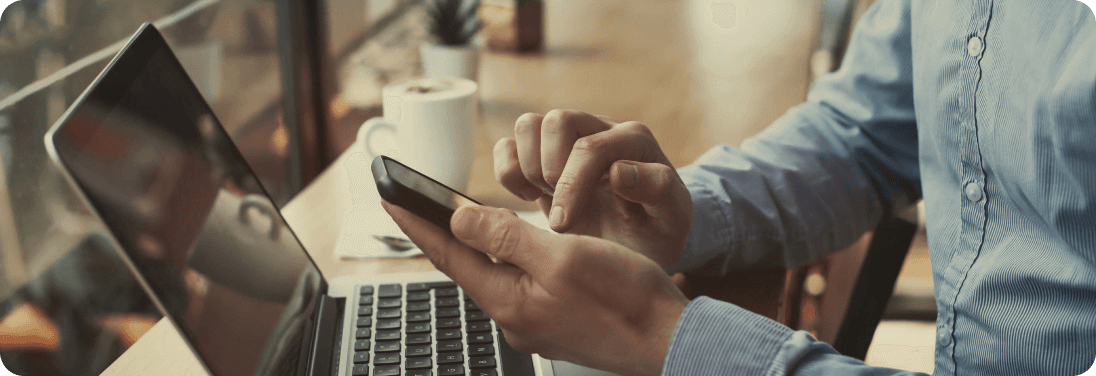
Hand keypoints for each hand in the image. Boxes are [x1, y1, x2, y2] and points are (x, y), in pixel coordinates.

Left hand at [382, 201, 689, 375]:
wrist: (668, 339)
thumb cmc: (625, 299)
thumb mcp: (562, 256)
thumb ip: (507, 236)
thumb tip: (460, 220)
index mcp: (508, 299)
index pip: (447, 254)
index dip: (417, 222)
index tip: (390, 195)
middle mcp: (513, 314)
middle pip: (464, 265)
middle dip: (438, 231)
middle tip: (412, 201)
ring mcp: (533, 320)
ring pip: (492, 272)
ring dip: (473, 243)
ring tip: (453, 216)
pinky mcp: (553, 319)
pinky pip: (518, 281)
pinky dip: (506, 256)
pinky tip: (510, 244)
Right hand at [494, 110, 692, 266]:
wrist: (639, 243)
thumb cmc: (657, 231)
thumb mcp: (673, 219)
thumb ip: (659, 190)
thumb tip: (619, 171)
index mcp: (635, 140)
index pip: (590, 146)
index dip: (572, 184)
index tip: (566, 225)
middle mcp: (600, 129)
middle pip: (557, 121)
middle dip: (551, 170)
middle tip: (562, 210)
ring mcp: (568, 139)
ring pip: (529, 125)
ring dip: (529, 167)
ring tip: (547, 199)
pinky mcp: (542, 155)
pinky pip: (509, 144)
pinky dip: (509, 170)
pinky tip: (529, 196)